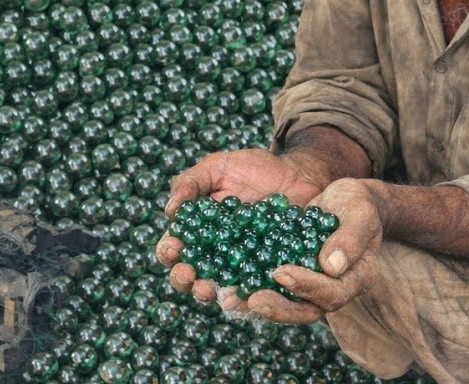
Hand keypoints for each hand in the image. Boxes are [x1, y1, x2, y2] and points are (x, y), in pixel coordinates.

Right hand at [155, 149, 327, 304]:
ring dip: (210, 294)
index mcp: (197, 232)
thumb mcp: (218, 167)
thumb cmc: (256, 169)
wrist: (300, 175)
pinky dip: (248, 300)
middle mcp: (215, 255)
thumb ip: (191, 182)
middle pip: (190, 277)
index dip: (168, 251)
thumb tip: (169, 210)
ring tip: (210, 290)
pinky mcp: (269, 276)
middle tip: (189, 275)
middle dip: (183, 280)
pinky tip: (244, 298)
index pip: (173, 248)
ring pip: (219, 291)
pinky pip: (256, 293)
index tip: (174, 247)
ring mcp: (242, 269)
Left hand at [241, 178, 385, 323]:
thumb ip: (350, 239)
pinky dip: (246, 283)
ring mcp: (305, 284)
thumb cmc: (357, 205)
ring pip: (282, 302)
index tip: (283, 273)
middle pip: (304, 310)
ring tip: (229, 297)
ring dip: (255, 302)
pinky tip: (223, 279)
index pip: (331, 293)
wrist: (344, 200)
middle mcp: (328, 289)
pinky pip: (266, 283)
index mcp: (352, 280)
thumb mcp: (360, 214)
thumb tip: (332, 266)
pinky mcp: (285, 272)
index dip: (308, 287)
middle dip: (277, 307)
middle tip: (253, 299)